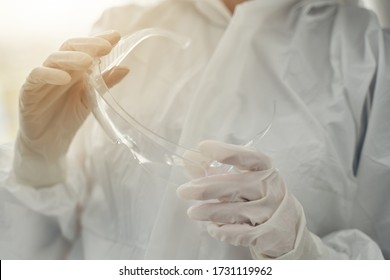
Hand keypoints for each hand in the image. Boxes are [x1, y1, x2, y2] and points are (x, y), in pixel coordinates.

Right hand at [13, 30, 128, 186]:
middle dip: (88, 45)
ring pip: (53, 59)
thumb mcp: (91, 100)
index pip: (85, 49)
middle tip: (106, 46)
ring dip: (72, 58)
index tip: (117, 36)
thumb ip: (105, 83)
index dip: (99, 41)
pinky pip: (37, 76)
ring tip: (88, 62)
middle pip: (70, 48)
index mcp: (74, 70)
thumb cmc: (68, 118)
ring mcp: (43, 78)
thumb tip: (126, 68)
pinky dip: (50, 74)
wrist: (49, 143)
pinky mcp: (29, 90)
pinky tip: (65, 78)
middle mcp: (59, 70)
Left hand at [177, 140, 327, 258]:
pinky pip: (240, 233)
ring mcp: (270, 212)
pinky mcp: (266, 234)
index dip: (225, 151)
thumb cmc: (258, 197)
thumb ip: (213, 169)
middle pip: (236, 185)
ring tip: (192, 212)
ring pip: (236, 210)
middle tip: (183, 191)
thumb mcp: (242, 179)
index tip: (203, 147)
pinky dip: (223, 231)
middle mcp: (270, 188)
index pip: (248, 157)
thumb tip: (189, 157)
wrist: (287, 227)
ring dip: (210, 211)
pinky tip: (212, 227)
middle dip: (206, 188)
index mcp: (265, 169)